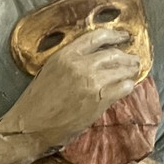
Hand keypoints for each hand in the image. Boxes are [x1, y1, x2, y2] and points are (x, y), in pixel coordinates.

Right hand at [0, 27, 142, 155]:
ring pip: (121, 70)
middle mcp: (79, 65)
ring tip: (133, 73)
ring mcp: (91, 82)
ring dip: (130, 71)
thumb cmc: (35, 103)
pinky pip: (123, 88)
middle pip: (113, 53)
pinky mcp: (99, 100)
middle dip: (127, 57)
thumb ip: (70, 62)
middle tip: (133, 61)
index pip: (97, 37)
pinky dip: (128, 87)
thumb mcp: (49, 72)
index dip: (115, 35)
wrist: (30, 128)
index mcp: (65, 55)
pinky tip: (127, 88)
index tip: (124, 37)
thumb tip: (92, 60)